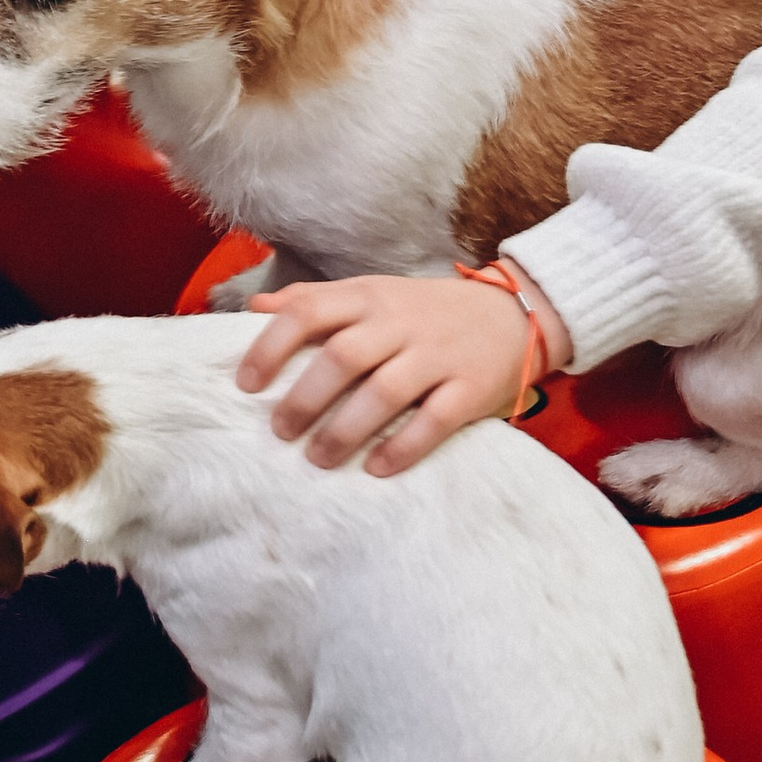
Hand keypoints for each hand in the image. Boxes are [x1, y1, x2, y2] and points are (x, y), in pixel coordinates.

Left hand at [236, 272, 570, 474]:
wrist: (515, 312)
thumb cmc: (426, 311)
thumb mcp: (373, 292)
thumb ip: (316, 300)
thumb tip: (256, 307)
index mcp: (369, 296)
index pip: (309, 312)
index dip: (272, 346)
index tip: (246, 384)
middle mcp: (401, 322)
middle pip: (343, 357)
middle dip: (305, 398)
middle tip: (281, 431)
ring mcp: (438, 354)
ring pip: (385, 391)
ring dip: (346, 429)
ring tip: (318, 458)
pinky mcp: (471, 387)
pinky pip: (435, 420)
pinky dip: (404, 447)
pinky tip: (377, 468)